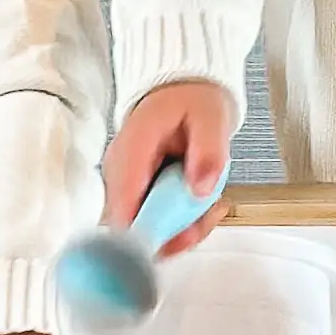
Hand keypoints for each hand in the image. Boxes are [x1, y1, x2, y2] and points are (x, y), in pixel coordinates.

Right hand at [100, 81, 238, 254]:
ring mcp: (128, 185)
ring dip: (184, 228)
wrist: (184, 90)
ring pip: (146, 230)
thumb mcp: (211, 118)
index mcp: (132, 149)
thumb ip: (209, 152)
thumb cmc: (192, 100)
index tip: (173, 244)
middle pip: (133, 226)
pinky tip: (204, 204)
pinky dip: (183, 222)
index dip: (142, 234)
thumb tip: (200, 190)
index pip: (124, 203)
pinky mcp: (138, 194)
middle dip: (175, 233)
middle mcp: (121, 172)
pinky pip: (156, 223)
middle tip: (209, 213)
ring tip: (213, 204)